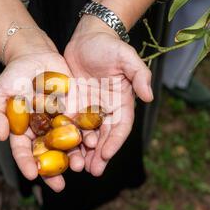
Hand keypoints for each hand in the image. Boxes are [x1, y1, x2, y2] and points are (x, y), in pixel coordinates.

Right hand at [0, 37, 84, 191]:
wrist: (35, 56)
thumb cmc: (13, 75)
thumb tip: (2, 136)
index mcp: (23, 131)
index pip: (24, 152)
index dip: (26, 164)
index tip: (31, 174)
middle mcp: (43, 131)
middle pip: (48, 155)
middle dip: (54, 171)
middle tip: (59, 185)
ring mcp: (60, 122)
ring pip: (67, 145)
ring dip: (73, 157)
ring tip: (78, 166)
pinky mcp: (75, 111)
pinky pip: (82, 126)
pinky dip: (87, 136)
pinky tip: (92, 144)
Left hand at [64, 15, 153, 176]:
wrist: (88, 37)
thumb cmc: (109, 46)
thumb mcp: (126, 57)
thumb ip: (139, 75)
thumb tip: (149, 97)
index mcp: (122, 103)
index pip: (121, 127)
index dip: (115, 142)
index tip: (105, 154)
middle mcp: (106, 110)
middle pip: (104, 137)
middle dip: (99, 155)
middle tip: (92, 171)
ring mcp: (89, 110)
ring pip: (87, 136)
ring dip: (83, 153)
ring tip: (77, 168)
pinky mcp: (73, 106)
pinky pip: (70, 125)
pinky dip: (67, 139)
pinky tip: (61, 151)